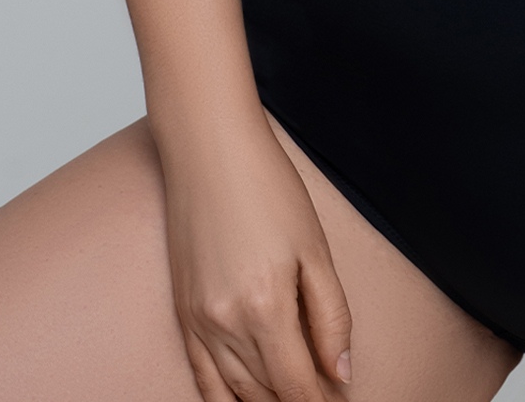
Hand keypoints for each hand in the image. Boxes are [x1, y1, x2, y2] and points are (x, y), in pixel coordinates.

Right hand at [160, 114, 352, 401]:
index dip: (322, 400)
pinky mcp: (182, 314)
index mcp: (266, 308)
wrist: (208, 149)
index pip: (297, 385)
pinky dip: (224, 399)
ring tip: (291, 397)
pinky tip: (244, 401)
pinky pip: (201, 379)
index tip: (340, 400)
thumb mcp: (315, 248)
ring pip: (235, 393)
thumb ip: (331, 316)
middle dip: (297, 401)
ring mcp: (198, 323)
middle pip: (267, 393)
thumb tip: (342, 372)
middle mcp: (226, 325)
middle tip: (324, 395)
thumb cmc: (266, 186)